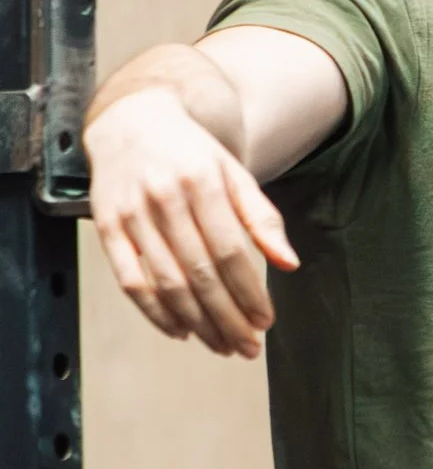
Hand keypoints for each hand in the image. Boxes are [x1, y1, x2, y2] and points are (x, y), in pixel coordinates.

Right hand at [86, 86, 298, 356]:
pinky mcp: (106, 227)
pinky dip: (156, 313)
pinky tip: (181, 331)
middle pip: (200, 274)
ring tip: (222, 345)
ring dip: (198, 323)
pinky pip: (131, 282)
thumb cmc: (191, 156)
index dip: (249, 293)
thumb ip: (263, 218)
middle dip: (228, 318)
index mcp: (202, 182)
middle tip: (247, 347)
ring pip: (167, 283)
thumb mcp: (234, 175)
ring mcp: (132, 214)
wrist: (131, 122)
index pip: (230, 251)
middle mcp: (164, 198)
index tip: (265, 322)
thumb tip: (290, 263)